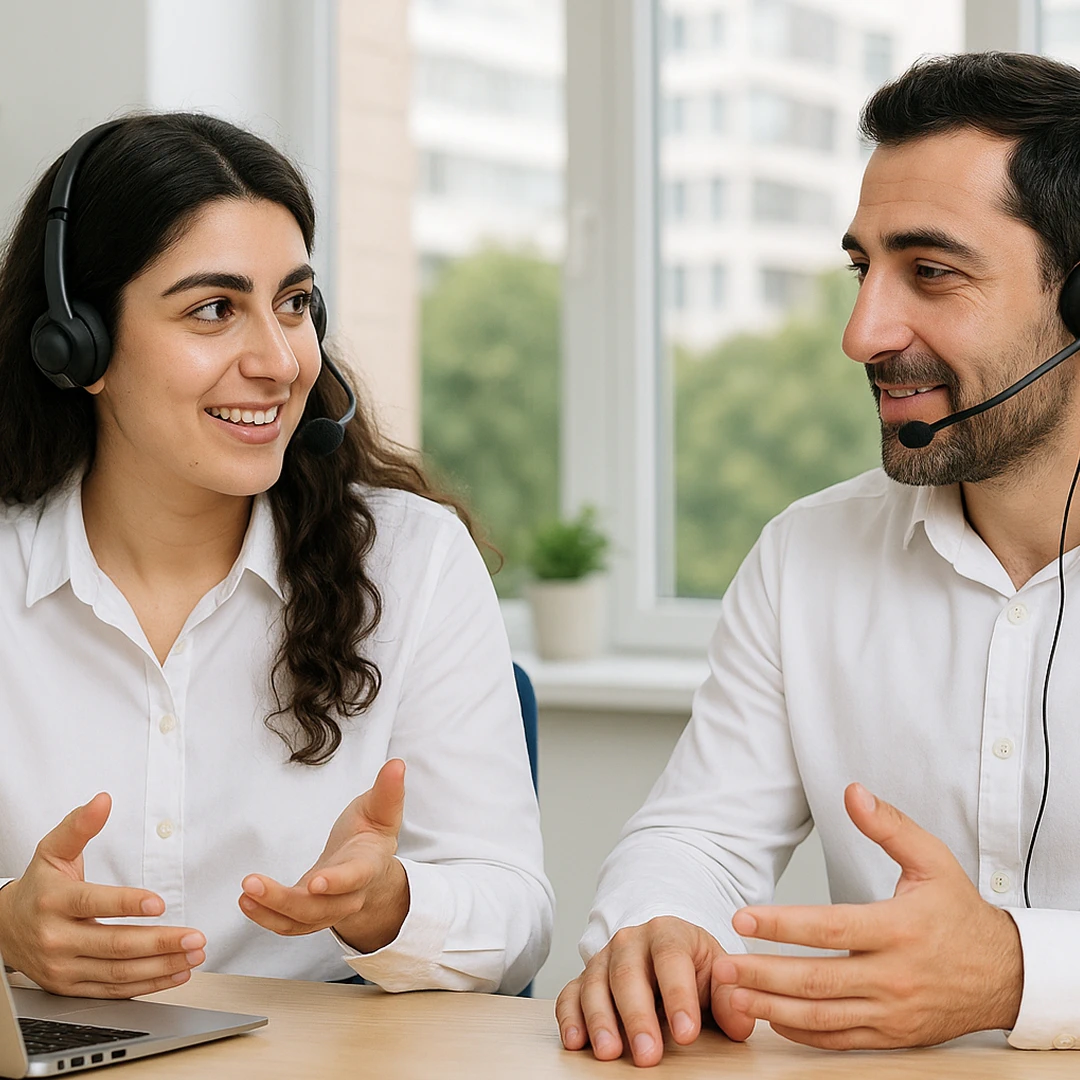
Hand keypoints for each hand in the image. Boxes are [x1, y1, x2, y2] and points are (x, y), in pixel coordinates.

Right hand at [0, 794, 205, 997]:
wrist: (3, 929)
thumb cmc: (38, 887)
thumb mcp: (53, 850)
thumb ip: (80, 825)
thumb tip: (103, 801)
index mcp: (55, 902)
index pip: (93, 903)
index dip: (127, 904)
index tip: (159, 903)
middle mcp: (58, 938)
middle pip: (114, 944)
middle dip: (160, 942)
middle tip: (194, 938)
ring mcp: (64, 968)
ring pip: (118, 973)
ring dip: (161, 966)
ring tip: (193, 956)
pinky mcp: (71, 988)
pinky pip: (113, 991)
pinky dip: (147, 985)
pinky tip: (175, 974)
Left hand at [238, 759, 409, 953]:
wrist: (368, 872)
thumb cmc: (370, 836)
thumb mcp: (381, 811)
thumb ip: (387, 792)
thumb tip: (397, 764)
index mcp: (367, 867)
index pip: (354, 877)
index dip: (337, 882)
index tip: (315, 882)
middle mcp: (348, 895)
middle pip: (320, 908)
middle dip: (284, 900)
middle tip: (251, 882)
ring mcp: (328, 909)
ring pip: (300, 921)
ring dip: (270, 910)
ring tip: (245, 893)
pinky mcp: (308, 915)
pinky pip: (288, 925)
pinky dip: (266, 917)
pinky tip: (246, 901)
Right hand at [555, 916, 754, 1066]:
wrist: (666, 953)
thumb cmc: (694, 967)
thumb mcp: (718, 974)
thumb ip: (730, 996)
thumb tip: (737, 1017)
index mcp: (668, 932)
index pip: (671, 957)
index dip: (678, 995)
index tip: (687, 1033)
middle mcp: (631, 941)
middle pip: (628, 973)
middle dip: (637, 1016)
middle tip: (648, 1055)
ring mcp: (604, 959)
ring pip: (595, 984)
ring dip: (601, 1020)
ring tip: (610, 1053)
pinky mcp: (583, 980)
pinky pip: (570, 995)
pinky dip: (569, 1018)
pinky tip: (576, 1041)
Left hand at [715, 783, 1023, 1049]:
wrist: (1006, 974)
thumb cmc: (960, 912)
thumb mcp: (932, 860)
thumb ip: (889, 825)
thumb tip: (852, 792)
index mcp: (898, 928)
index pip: (829, 927)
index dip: (782, 924)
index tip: (743, 917)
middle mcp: (894, 975)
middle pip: (816, 980)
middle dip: (763, 973)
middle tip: (721, 964)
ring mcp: (892, 1012)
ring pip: (822, 1017)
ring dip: (772, 1008)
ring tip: (731, 994)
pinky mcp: (892, 1036)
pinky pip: (839, 1040)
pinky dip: (801, 1033)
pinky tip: (770, 1017)